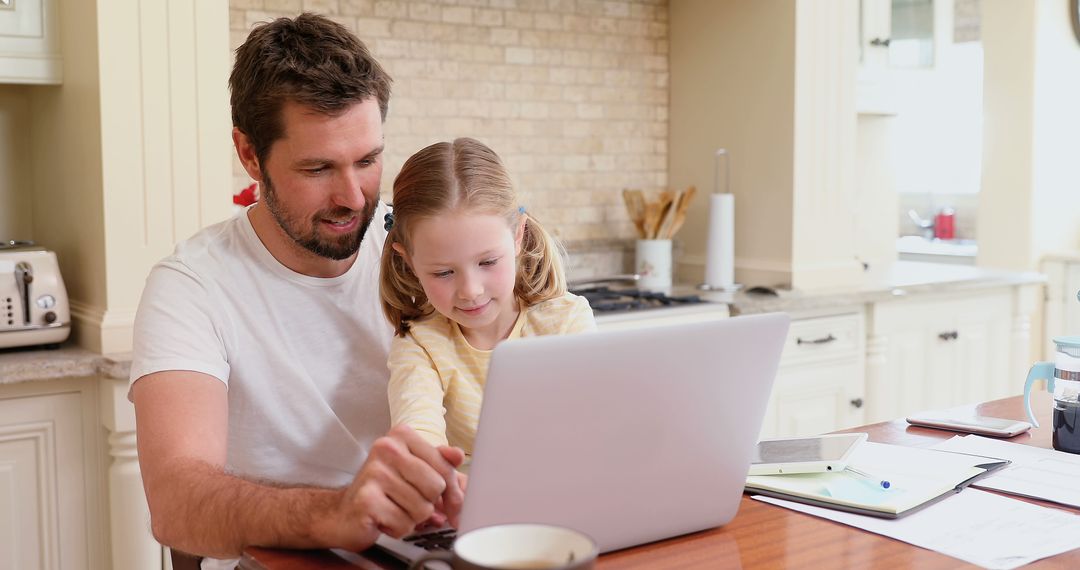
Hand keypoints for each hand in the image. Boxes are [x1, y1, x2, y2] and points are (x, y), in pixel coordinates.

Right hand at [325, 425, 464, 549]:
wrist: (343, 513)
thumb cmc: (383, 490)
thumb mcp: (415, 471)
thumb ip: (441, 463)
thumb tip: (458, 456)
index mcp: (402, 435)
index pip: (445, 465)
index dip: (451, 491)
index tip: (449, 503)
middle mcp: (386, 448)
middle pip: (436, 486)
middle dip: (428, 503)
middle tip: (409, 502)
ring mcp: (374, 472)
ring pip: (422, 508)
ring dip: (412, 518)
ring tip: (395, 509)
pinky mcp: (367, 499)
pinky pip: (404, 523)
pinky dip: (398, 528)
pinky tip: (384, 519)